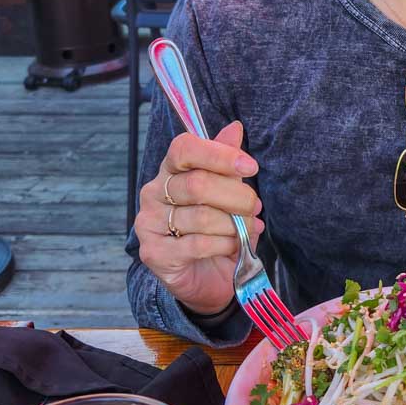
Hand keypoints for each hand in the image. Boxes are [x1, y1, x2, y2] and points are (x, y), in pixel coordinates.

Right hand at [135, 121, 263, 315]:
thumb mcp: (227, 191)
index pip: (184, 148)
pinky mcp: (154, 253)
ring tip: (248, 228)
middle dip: (236, 196)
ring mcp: (149, 223)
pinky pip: (197, 244)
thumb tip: (235, 128)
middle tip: (256, 207)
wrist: (206, 276)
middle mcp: (153, 192)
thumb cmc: (216, 228)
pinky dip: (224, 244)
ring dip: (234, 224)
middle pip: (197, 183)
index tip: (251, 166)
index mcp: (170, 170)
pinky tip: (234, 246)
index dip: (219, 154)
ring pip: (200, 216)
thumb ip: (227, 161)